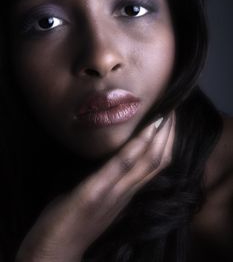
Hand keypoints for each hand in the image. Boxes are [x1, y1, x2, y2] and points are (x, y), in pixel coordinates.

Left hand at [15, 112, 175, 261]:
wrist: (55, 252)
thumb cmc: (74, 221)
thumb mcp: (99, 198)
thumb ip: (111, 180)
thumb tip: (116, 156)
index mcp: (127, 192)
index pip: (156, 165)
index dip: (168, 141)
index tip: (171, 118)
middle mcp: (127, 192)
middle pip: (158, 160)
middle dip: (169, 133)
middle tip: (174, 107)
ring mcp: (113, 193)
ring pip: (147, 162)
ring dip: (159, 136)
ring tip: (166, 113)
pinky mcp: (95, 193)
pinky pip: (121, 166)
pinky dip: (137, 146)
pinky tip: (146, 129)